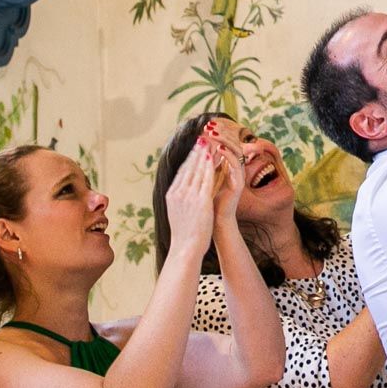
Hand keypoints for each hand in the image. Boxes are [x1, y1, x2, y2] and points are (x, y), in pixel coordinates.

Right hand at [164, 139, 219, 257]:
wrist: (185, 248)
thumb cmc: (184, 234)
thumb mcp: (177, 212)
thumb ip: (179, 199)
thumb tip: (181, 191)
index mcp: (172, 194)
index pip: (182, 171)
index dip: (190, 158)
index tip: (196, 149)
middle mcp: (178, 192)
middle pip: (189, 167)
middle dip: (197, 152)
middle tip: (203, 139)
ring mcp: (188, 196)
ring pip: (198, 169)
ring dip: (205, 154)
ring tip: (211, 143)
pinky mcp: (200, 200)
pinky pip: (206, 178)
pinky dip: (210, 165)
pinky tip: (215, 156)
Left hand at [204, 122, 248, 226]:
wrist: (213, 222)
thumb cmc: (208, 202)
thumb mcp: (205, 179)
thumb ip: (205, 166)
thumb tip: (196, 150)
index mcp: (227, 167)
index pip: (226, 144)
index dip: (218, 134)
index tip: (206, 126)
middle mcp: (235, 169)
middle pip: (233, 144)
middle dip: (222, 133)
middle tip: (210, 125)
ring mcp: (238, 176)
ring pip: (237, 151)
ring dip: (225, 141)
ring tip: (213, 133)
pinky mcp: (239, 184)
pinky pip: (236, 165)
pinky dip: (228, 155)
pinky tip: (218, 149)